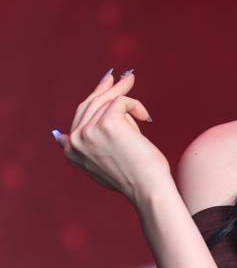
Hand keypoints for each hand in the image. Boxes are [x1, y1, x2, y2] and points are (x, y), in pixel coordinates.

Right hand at [52, 68, 170, 206]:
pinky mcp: (107, 123)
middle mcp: (75, 140)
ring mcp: (89, 131)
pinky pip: (122, 102)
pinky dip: (136, 106)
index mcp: (71, 151)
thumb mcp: (99, 166)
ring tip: (132, 81)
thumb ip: (82, 150)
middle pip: (91, 105)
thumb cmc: (134, 179)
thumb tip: (56, 137)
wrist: (148, 189)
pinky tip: (145, 117)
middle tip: (123, 77)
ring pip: (107, 102)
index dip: (93, 98)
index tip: (105, 84)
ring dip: (124, 95)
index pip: (80, 116)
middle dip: (107, 89)